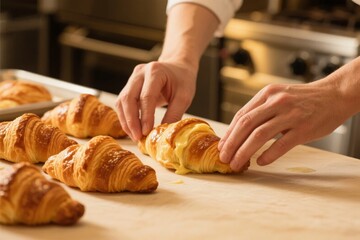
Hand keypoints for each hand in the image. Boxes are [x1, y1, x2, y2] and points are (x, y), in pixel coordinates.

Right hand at [115, 60, 196, 140]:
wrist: (177, 68)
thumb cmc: (182, 81)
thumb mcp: (184, 96)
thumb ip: (174, 114)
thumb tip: (163, 135)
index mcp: (155, 71)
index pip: (146, 96)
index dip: (145, 116)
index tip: (146, 132)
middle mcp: (140, 73)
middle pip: (128, 98)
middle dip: (131, 120)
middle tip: (138, 137)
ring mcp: (132, 79)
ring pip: (122, 102)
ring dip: (126, 121)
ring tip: (135, 137)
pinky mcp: (128, 86)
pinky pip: (122, 103)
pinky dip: (126, 118)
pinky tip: (133, 129)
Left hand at [218, 81, 350, 170]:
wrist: (335, 95)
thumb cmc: (304, 100)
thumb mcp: (279, 96)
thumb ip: (261, 110)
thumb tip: (239, 132)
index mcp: (267, 94)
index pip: (241, 115)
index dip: (229, 133)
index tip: (221, 146)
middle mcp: (276, 102)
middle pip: (246, 125)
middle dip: (231, 144)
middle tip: (224, 158)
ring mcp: (290, 114)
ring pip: (260, 135)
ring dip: (244, 151)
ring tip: (236, 163)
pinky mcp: (303, 128)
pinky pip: (281, 144)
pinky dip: (268, 155)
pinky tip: (260, 162)